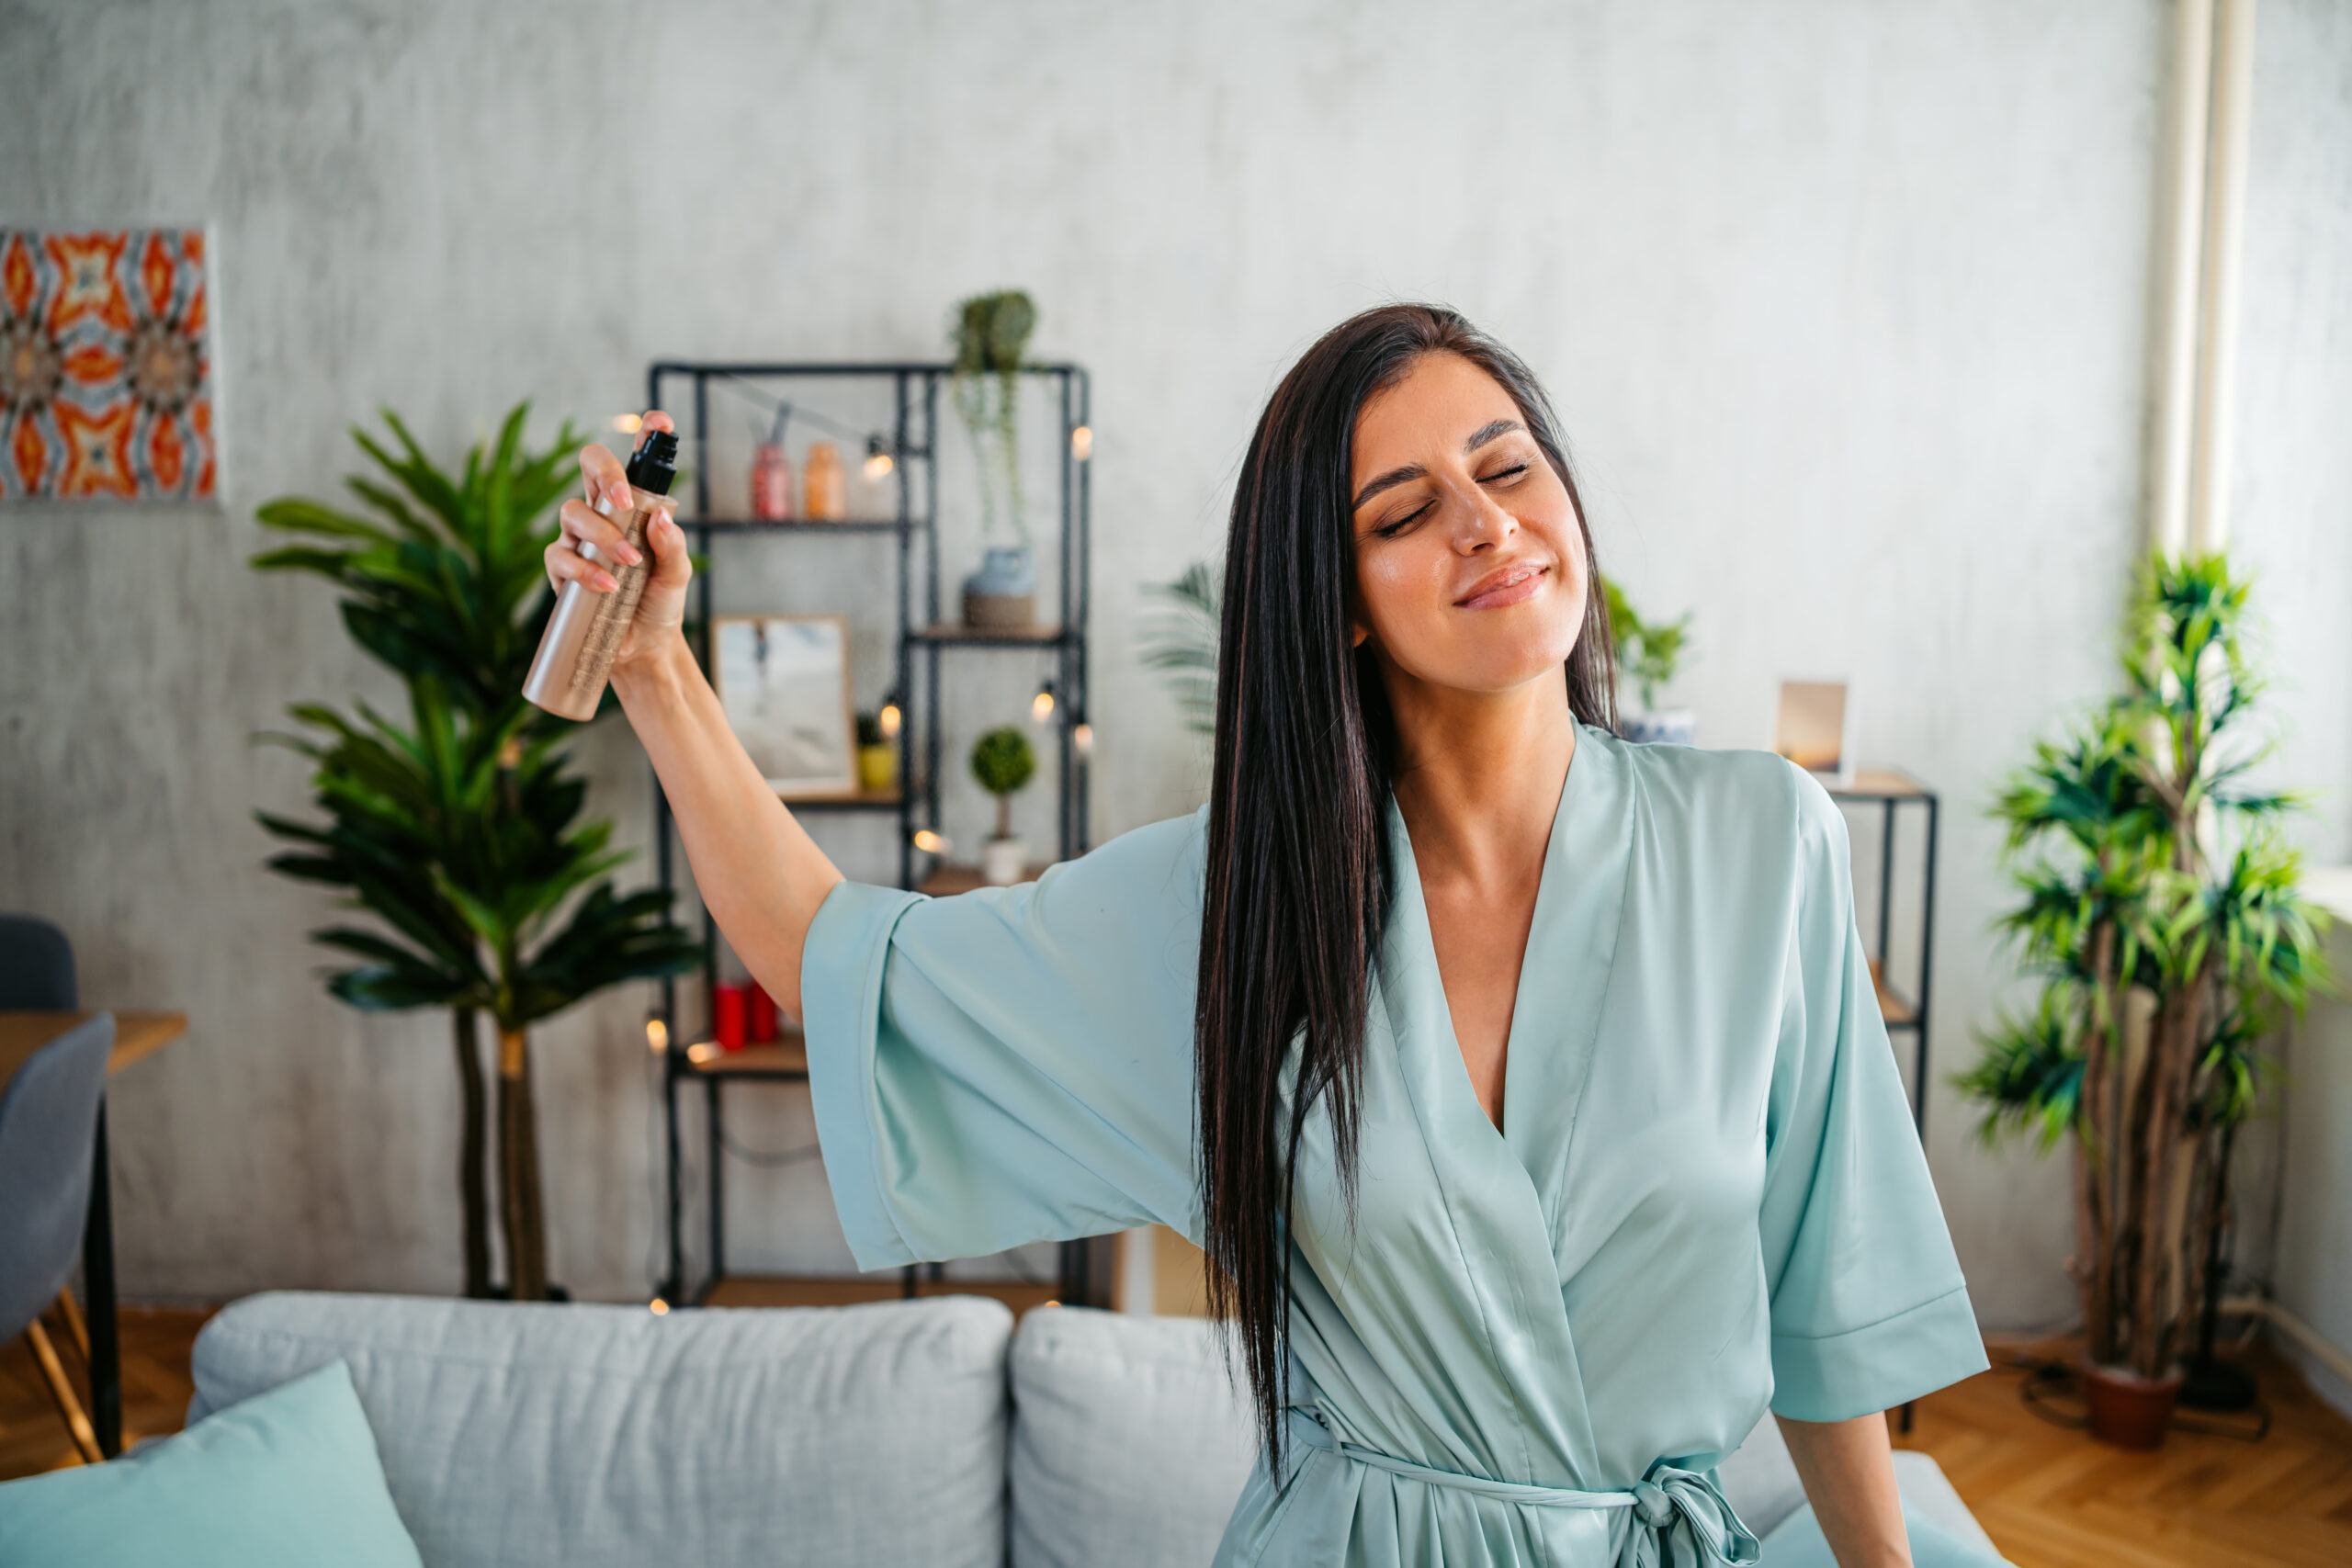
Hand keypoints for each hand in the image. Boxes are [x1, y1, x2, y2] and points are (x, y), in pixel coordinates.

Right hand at [546, 411, 691, 674]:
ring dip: (601, 536)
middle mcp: (603, 514)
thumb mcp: (677, 574)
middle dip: (605, 473)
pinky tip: (607, 586)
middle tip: (626, 501)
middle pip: (590, 467)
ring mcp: (579, 539)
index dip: (646, 435)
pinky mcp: (562, 569)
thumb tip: (662, 517)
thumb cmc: (660, 603)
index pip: (635, 463)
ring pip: (572, 511)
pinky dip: (584, 570)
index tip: (660, 423)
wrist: (644, 647)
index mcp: (635, 508)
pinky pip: (559, 556)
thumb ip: (673, 545)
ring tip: (628, 564)